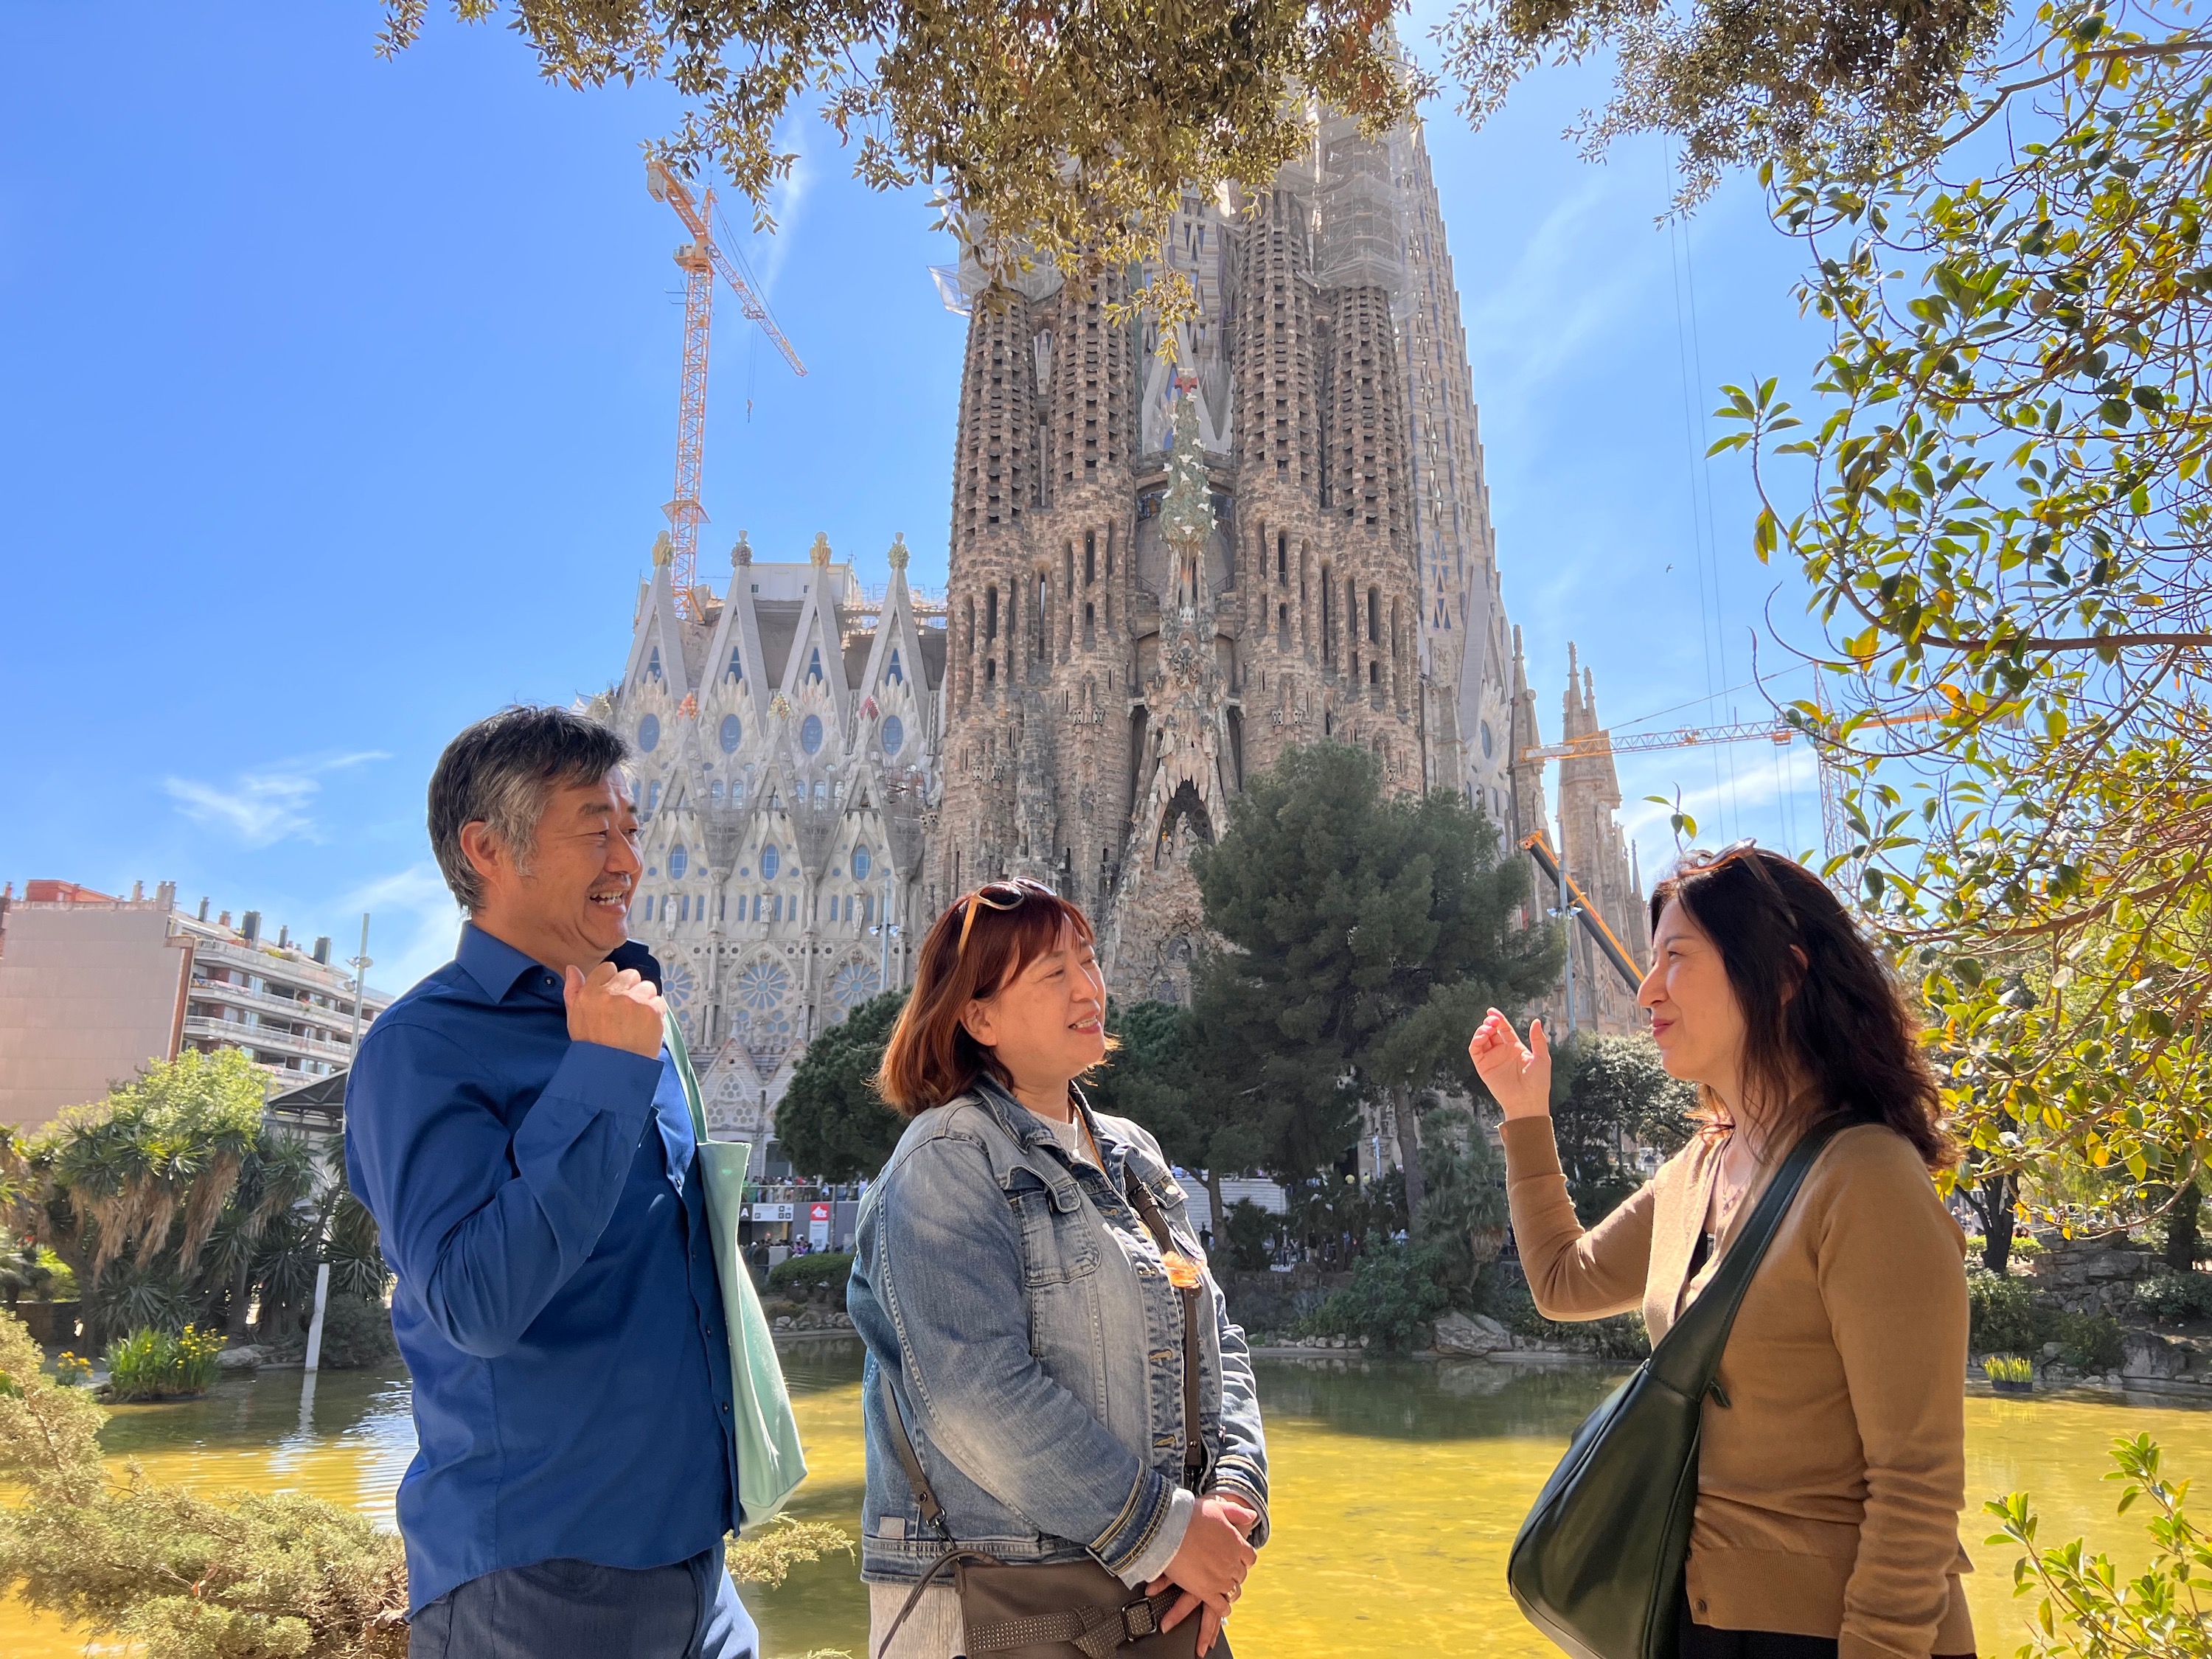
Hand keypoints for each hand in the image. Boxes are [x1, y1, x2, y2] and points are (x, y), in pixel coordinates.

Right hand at [563, 962, 665, 1057]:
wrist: (612, 1072)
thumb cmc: (592, 1048)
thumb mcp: (574, 1019)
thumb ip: (573, 991)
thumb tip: (572, 969)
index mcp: (590, 993)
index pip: (608, 969)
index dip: (612, 982)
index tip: (614, 996)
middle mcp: (612, 993)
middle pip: (630, 975)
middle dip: (630, 989)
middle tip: (626, 1011)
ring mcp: (634, 1000)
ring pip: (647, 987)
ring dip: (645, 1000)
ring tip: (637, 1021)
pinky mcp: (652, 1009)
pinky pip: (659, 1002)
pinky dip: (655, 1013)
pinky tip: (646, 1027)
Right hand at [1148, 1494, 1257, 1652]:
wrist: (1169, 1528)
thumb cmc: (1191, 1515)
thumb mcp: (1217, 1506)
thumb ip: (1236, 1511)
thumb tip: (1252, 1516)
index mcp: (1237, 1544)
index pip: (1250, 1557)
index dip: (1243, 1559)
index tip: (1239, 1560)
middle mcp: (1232, 1563)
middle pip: (1240, 1575)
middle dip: (1235, 1575)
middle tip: (1228, 1575)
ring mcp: (1220, 1579)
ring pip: (1233, 1591)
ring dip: (1230, 1592)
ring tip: (1226, 1594)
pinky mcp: (1206, 1591)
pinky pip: (1219, 1606)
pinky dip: (1222, 1608)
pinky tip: (1221, 1609)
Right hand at [1469, 1008, 1550, 1119]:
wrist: (1528, 1101)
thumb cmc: (1538, 1082)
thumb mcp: (1542, 1057)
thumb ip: (1538, 1039)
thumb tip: (1536, 1020)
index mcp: (1515, 1048)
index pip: (1504, 1029)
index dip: (1498, 1018)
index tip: (1492, 1011)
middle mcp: (1502, 1052)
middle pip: (1491, 1032)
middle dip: (1489, 1023)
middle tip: (1492, 1020)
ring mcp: (1492, 1059)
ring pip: (1481, 1040)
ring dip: (1481, 1031)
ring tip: (1488, 1028)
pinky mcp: (1483, 1068)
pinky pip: (1475, 1051)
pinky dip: (1475, 1041)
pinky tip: (1482, 1037)